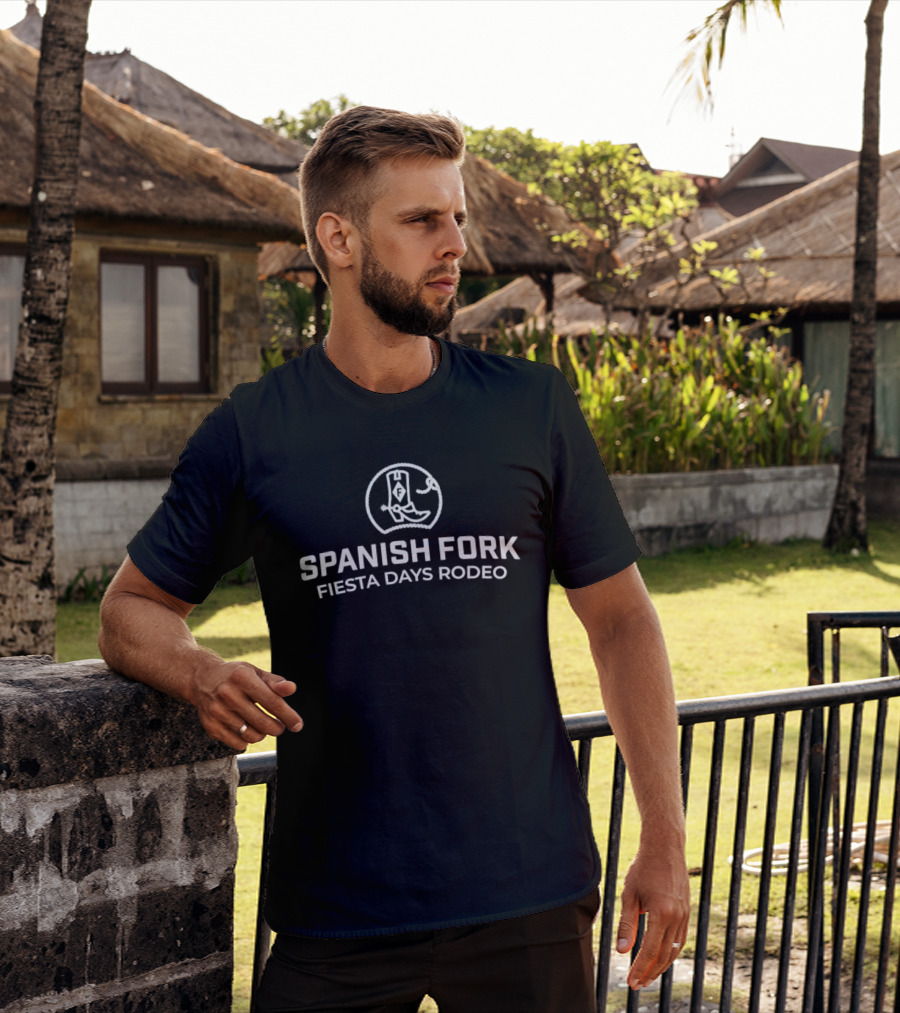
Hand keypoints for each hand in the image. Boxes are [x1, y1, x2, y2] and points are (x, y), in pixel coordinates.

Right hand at [187, 659, 302, 750]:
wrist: (201, 679)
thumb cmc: (235, 676)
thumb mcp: (255, 672)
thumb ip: (275, 682)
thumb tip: (291, 689)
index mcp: (242, 677)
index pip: (272, 702)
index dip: (288, 716)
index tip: (297, 724)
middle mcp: (227, 694)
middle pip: (263, 723)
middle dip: (277, 728)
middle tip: (279, 726)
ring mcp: (217, 712)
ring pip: (252, 736)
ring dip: (262, 734)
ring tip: (261, 725)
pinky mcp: (210, 726)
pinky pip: (238, 744)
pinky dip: (247, 740)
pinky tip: (246, 729)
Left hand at [616, 843, 690, 989]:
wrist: (665, 847)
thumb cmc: (644, 867)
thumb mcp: (630, 894)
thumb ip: (627, 924)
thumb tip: (622, 951)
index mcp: (661, 912)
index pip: (650, 950)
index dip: (640, 968)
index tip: (631, 981)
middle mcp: (677, 916)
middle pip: (664, 955)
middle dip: (650, 972)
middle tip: (637, 984)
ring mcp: (684, 914)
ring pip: (675, 949)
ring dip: (661, 965)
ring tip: (648, 975)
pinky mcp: (687, 911)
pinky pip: (680, 938)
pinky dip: (670, 952)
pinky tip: (660, 956)